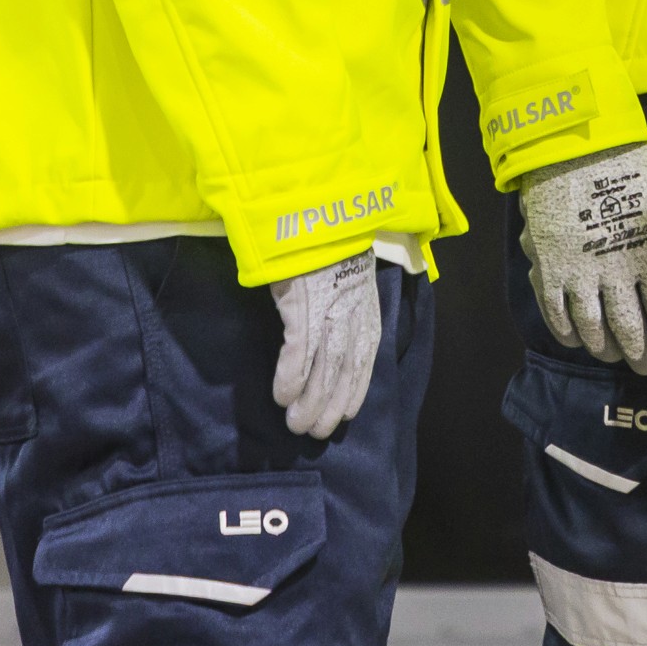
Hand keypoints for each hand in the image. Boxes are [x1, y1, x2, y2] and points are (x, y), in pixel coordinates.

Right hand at [269, 252, 380, 439]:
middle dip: (329, 406)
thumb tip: (335, 332)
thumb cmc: (324, 245)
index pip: (364, 360)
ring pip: (324, 369)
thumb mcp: (347, 276)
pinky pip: (298, 351)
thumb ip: (346, 304)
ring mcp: (329, 311)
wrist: (312, 212)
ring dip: (310, 402)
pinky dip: (291, 378)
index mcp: (365, 309)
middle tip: (313, 433)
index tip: (344, 417)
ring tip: (295, 425)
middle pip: (344, 371)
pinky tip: (281, 397)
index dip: (353, 391)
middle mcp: (352, 315)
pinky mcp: (303, 305)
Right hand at [517, 141, 646, 374]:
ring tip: (617, 356)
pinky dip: (567, 333)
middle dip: (642, 355)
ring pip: (592, 329)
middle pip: (629, 329)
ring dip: (607, 348)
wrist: (569, 144)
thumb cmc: (628, 168)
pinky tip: (578, 340)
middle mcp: (613, 271)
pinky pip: (555, 313)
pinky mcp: (546, 267)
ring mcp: (576, 272)